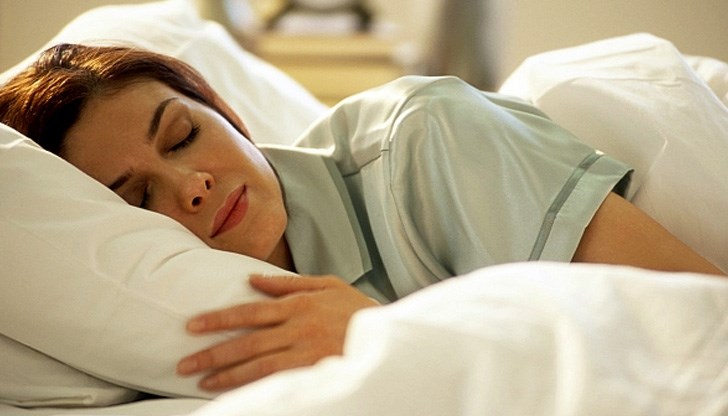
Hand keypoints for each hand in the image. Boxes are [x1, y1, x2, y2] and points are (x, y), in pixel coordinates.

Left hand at [176, 274, 378, 390]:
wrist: (386, 336)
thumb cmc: (355, 309)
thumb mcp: (327, 285)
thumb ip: (288, 283)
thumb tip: (252, 278)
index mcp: (298, 304)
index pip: (250, 311)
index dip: (219, 318)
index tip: (193, 325)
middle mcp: (298, 328)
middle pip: (247, 340)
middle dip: (213, 352)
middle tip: (185, 362)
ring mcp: (306, 352)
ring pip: (258, 364)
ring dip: (227, 374)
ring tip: (202, 380)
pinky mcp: (314, 371)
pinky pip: (278, 380)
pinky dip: (255, 387)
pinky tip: (236, 393)